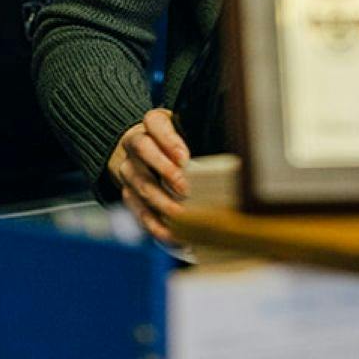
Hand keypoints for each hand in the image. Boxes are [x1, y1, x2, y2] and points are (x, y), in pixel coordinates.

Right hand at [108, 107, 188, 240]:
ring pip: (141, 184)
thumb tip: (231, 152)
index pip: (155, 122)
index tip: (185, 158)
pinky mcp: (127, 194)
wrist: (139, 151)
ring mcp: (129, 170)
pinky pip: (139, 211)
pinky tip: (174, 236)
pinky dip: (156, 226)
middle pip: (144, 150)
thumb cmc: (173, 142)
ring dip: (163, 202)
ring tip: (183, 217)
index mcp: (152, 123)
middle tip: (186, 189)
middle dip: (165, 171)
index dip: (169, 140)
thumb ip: (200, 138)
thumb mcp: (185, 131)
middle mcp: (135, 143)